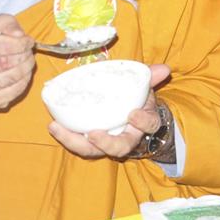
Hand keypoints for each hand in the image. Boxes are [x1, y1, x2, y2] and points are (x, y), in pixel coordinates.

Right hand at [0, 14, 34, 112]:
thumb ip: (3, 23)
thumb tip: (20, 35)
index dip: (17, 42)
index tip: (28, 41)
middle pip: (5, 61)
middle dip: (24, 53)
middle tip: (28, 50)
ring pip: (13, 76)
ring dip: (27, 66)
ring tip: (27, 59)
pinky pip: (15, 91)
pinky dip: (25, 80)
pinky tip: (22, 72)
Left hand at [50, 64, 170, 158]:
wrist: (131, 116)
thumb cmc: (137, 101)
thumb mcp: (146, 87)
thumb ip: (152, 77)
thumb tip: (165, 68)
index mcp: (144, 124)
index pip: (148, 126)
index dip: (142, 122)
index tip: (133, 114)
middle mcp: (126, 137)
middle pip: (119, 148)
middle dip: (106, 143)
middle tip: (93, 134)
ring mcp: (107, 142)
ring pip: (94, 151)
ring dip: (75, 142)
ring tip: (58, 128)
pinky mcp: (90, 141)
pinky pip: (79, 144)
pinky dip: (66, 136)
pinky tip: (54, 125)